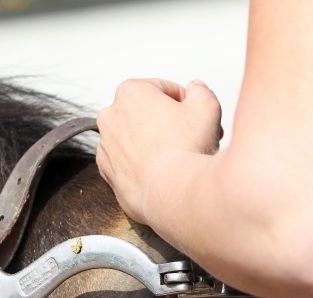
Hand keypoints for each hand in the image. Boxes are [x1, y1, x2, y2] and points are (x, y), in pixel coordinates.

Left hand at [96, 79, 222, 224]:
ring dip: (155, 143)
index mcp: (131, 92)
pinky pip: (129, 162)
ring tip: (177, 156)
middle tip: (191, 136)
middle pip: (147, 113)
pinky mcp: (108, 173)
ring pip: (137, 138)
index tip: (194, 116)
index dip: (185, 102)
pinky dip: (143, 164)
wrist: (172, 192)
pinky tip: (162, 171)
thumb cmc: (184, 150)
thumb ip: (201, 92)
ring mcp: (106, 146)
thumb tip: (196, 91)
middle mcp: (111, 116)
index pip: (163, 89)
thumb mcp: (206, 106)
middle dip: (169, 122)